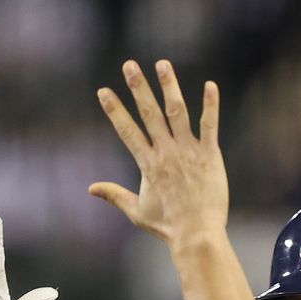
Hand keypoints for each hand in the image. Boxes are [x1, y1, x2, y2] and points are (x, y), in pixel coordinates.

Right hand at [88, 59, 225, 249]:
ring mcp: (188, 152)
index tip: (103, 91)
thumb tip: (91, 189)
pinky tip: (210, 85)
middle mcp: (165, 153)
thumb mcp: (136, 211)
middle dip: (138, 87)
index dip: (114, 110)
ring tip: (162, 64)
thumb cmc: (167, 226)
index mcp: (147, 164)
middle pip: (149, 114)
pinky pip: (209, 125)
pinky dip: (210, 105)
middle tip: (129, 65)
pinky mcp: (209, 155)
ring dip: (169, 86)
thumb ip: (114, 195)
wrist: (197, 234)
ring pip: (177, 112)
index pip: (127, 130)